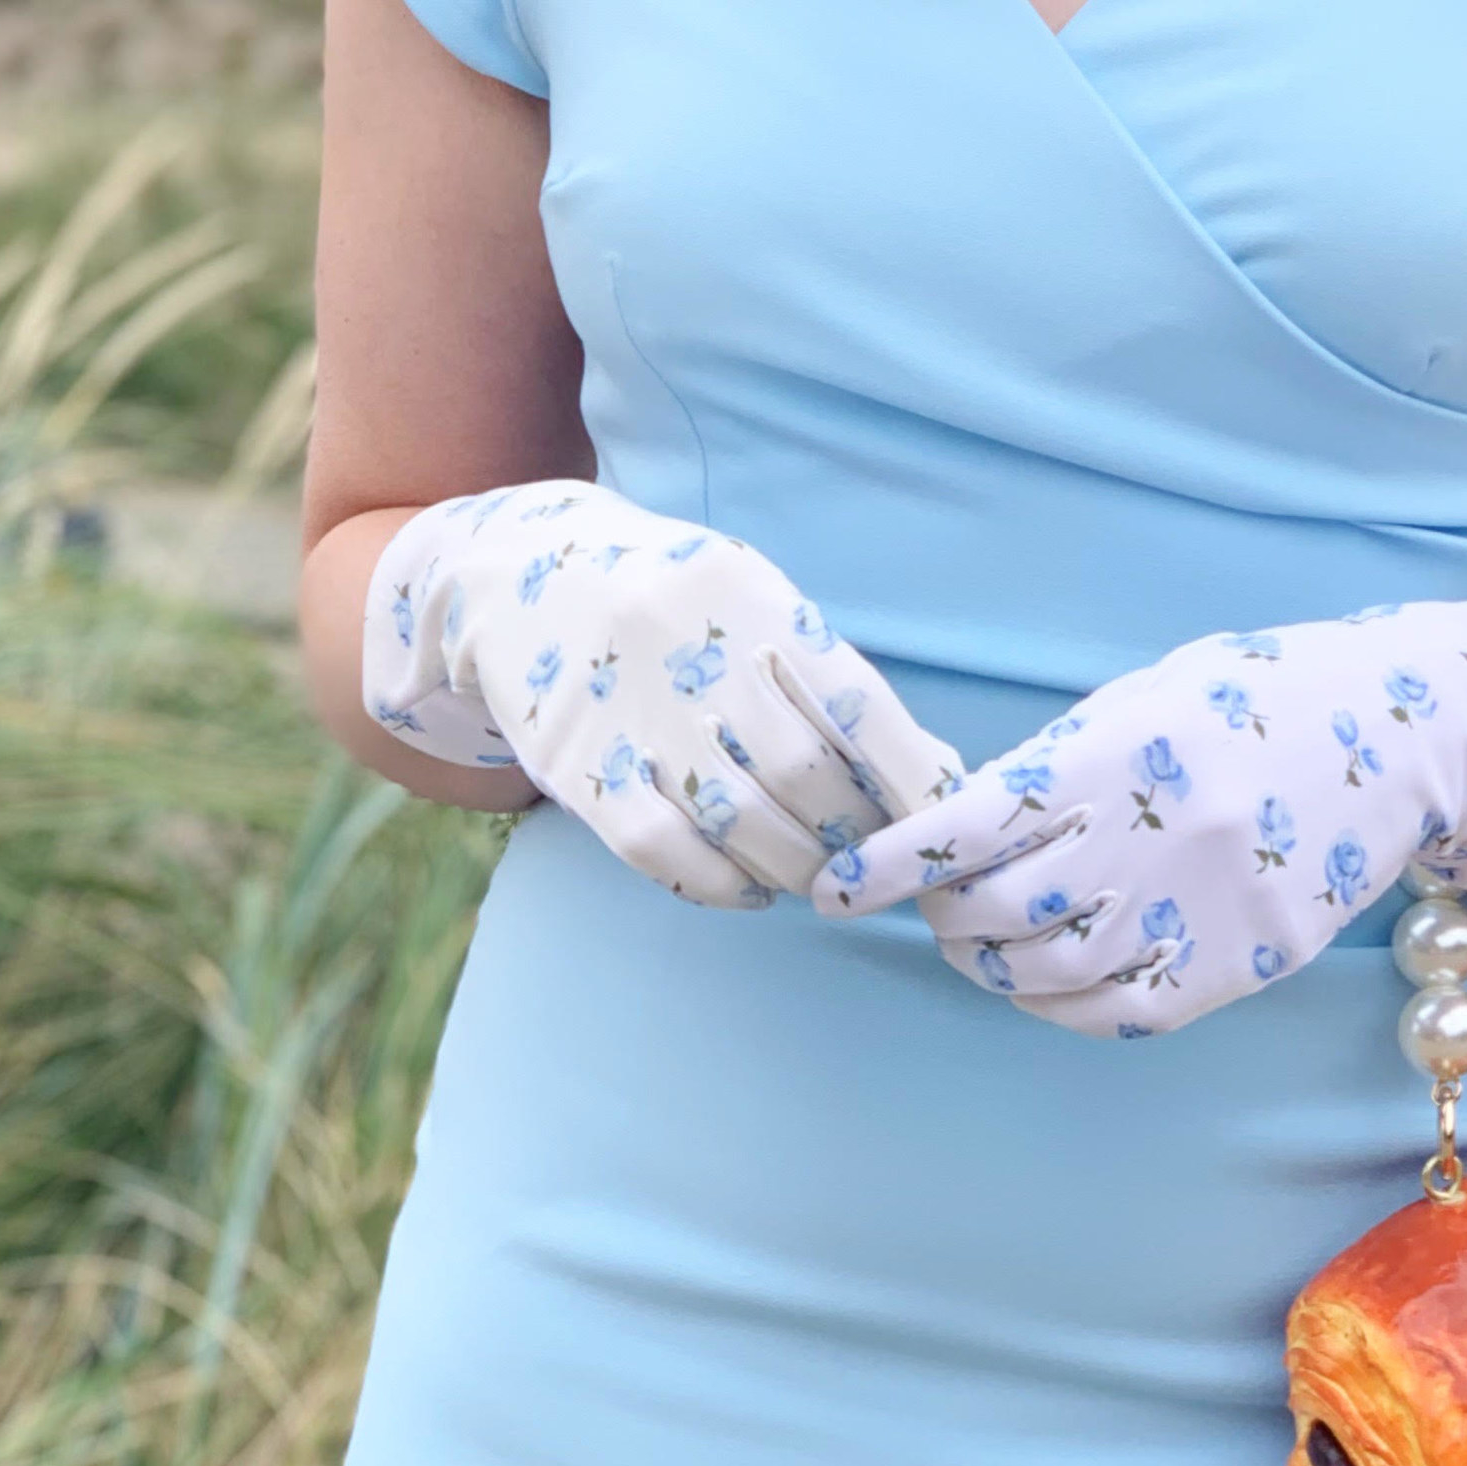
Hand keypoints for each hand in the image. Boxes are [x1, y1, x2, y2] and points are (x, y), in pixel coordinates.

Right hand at [367, 483, 965, 905]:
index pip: (856, 704)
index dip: (911, 776)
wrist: (521, 578)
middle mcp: (694, 653)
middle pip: (804, 774)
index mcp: (752, 599)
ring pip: (741, 822)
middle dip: (853, 833)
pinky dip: (721, 885)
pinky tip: (748, 887)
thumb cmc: (674, 602)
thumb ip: (831, 679)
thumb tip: (932, 768)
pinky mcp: (580, 768)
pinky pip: (665, 850)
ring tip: (816, 875)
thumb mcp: (755, 601)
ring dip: (796, 867)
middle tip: (873, 859)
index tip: (946, 824)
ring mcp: (632, 713)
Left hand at [814, 597, 1466, 1031]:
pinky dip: (1065, 1008)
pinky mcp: (1241, 966)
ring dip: (995, 969)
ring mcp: (1200, 910)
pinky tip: (1057, 980)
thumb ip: (1054, 763)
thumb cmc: (1253, 700)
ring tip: (991, 942)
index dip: (891, 865)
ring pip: (1047, 977)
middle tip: (938, 906)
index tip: (834, 890)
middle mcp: (1154, 836)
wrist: (1401, 738)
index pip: (970, 824)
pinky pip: (1119, 1017)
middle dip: (945, 918)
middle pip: (998, 913)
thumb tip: (956, 826)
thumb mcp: (1143, 698)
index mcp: (1118, 753)